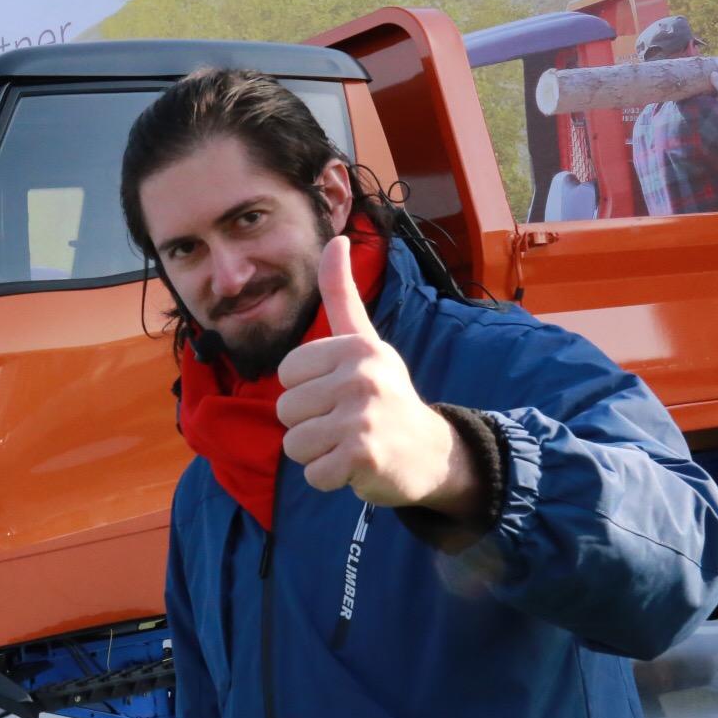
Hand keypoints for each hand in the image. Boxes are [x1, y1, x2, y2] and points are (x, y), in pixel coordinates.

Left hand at [275, 236, 478, 515]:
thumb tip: (335, 238)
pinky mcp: (363, 456)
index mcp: (356, 347)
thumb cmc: (386, 394)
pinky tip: (357, 467)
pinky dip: (330, 479)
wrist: (431, 452)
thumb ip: (342, 295)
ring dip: (318, 454)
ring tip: (350, 443)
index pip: (286, 374)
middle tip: (348, 423)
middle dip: (310, 425)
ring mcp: (363, 416)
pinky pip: (312, 474)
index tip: (341, 393)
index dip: (307, 390)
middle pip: (286, 410)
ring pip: (294, 444)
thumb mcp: (365, 341)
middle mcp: (361, 376)